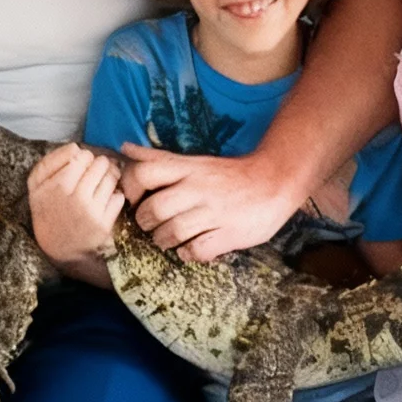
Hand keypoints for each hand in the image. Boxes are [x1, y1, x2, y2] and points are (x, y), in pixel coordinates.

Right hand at [28, 143, 124, 266]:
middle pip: (99, 163)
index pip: (80, 155)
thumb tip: (75, 147)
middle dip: (99, 165)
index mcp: (55, 185)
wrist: (58, 249)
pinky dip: (115, 196)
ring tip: (101, 184)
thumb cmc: (48, 212)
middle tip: (94, 173)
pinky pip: (119, 196)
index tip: (81, 165)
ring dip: (110, 177)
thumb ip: (50, 162)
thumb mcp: (36, 186)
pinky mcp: (104, 223)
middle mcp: (73, 197)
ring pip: (111, 177)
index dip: (84, 158)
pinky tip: (105, 201)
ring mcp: (90, 211)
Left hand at [121, 144, 299, 261]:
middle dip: (146, 223)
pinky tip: (190, 249)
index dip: (131, 190)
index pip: (143, 173)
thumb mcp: (193, 161)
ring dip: (164, 241)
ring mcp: (214, 212)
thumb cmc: (229, 175)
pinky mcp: (230, 233)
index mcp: (187, 169)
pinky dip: (188, 254)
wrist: (276, 181)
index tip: (136, 200)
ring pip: (172, 232)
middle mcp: (198, 188)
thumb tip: (125, 147)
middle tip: (152, 225)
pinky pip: (197, 250)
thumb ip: (159, 158)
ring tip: (168, 239)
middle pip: (153, 209)